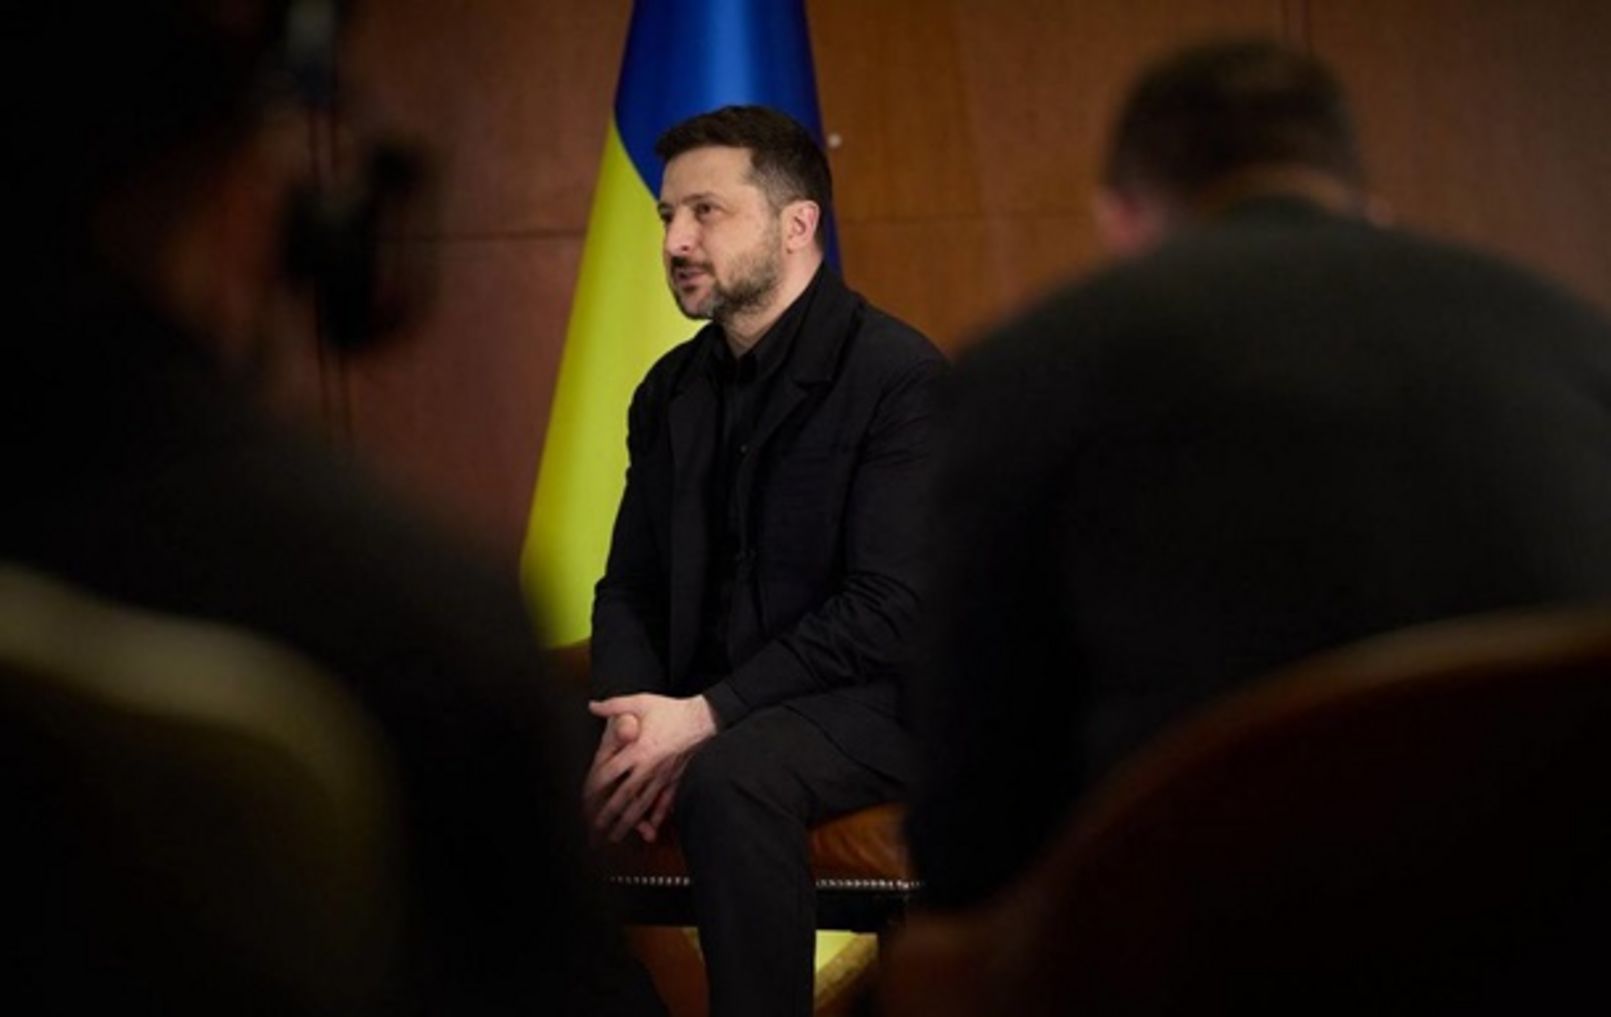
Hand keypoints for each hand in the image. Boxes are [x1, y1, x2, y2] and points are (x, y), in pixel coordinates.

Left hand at [582, 712, 665, 840]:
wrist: (703, 719)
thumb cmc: (671, 711)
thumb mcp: (641, 702)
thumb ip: (614, 706)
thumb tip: (592, 705)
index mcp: (637, 749)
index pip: (609, 773)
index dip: (594, 786)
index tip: (584, 797)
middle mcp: (649, 767)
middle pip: (623, 796)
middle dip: (607, 814)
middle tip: (594, 828)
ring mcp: (663, 776)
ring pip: (642, 804)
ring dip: (628, 823)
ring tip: (616, 836)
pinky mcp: (675, 779)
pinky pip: (665, 802)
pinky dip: (658, 817)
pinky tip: (651, 829)